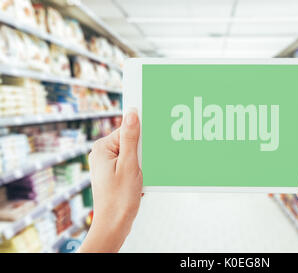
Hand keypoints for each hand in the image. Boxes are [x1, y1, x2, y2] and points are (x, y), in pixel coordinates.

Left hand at [79, 108, 141, 252]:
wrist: (114, 224)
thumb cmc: (119, 198)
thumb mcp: (129, 164)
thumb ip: (131, 138)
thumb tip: (131, 114)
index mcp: (102, 148)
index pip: (127, 130)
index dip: (140, 138)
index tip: (146, 149)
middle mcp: (102, 154)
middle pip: (130, 142)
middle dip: (141, 154)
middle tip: (141, 167)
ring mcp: (107, 165)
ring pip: (132, 155)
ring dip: (141, 165)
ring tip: (138, 179)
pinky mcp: (113, 174)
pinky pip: (130, 166)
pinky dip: (138, 172)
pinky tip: (137, 183)